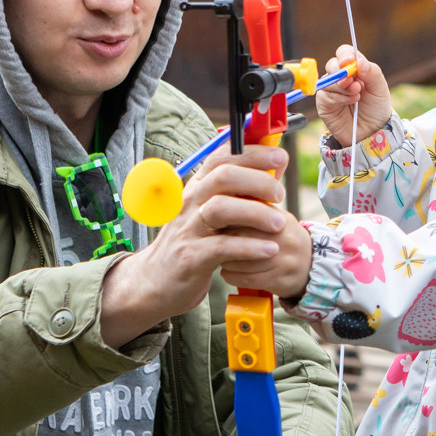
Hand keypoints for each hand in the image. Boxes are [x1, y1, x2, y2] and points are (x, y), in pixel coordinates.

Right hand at [98, 147, 292, 346]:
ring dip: (256, 213)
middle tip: (280, 195)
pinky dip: (250, 247)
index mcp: (198, 188)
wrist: (155, 282)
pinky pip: (222, 247)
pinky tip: (270, 249)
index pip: (222, 157)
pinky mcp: (191, 257)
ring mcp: (188, 229)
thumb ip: (240, 193)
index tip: (279, 157)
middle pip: (223, 177)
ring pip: (221, 208)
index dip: (253, 153)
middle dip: (259, 180)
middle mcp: (190, 203)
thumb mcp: (212, 213)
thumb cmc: (195, 243)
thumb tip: (276, 168)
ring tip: (279, 223)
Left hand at [217, 212, 311, 299]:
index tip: (215, 225)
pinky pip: (247, 278)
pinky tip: (228, 272)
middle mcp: (285, 238)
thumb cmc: (283, 239)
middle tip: (215, 243)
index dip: (225, 222)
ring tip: (222, 258)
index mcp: (280, 219)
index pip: (244, 217)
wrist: (310, 265)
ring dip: (226, 261)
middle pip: (241, 238)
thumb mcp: (275, 218)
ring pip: (242, 261)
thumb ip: (252, 209)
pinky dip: (231, 276)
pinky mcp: (280, 280)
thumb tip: (219, 198)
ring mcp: (284, 260)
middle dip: (223, 242)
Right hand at [315, 46, 391, 145]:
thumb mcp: (380, 88)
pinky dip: (338, 98)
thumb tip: (359, 61)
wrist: (371, 131)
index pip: (344, 53)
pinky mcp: (324, 103)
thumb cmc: (376, 108)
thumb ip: (372, 73)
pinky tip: (350, 102)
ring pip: (327, 80)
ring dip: (342, 87)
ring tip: (357, 96)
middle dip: (341, 72)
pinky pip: (324, 95)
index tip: (350, 61)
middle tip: (355, 83)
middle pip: (332, 64)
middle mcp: (340, 77)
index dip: (345, 55)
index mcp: (354, 69)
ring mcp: (331, 90)